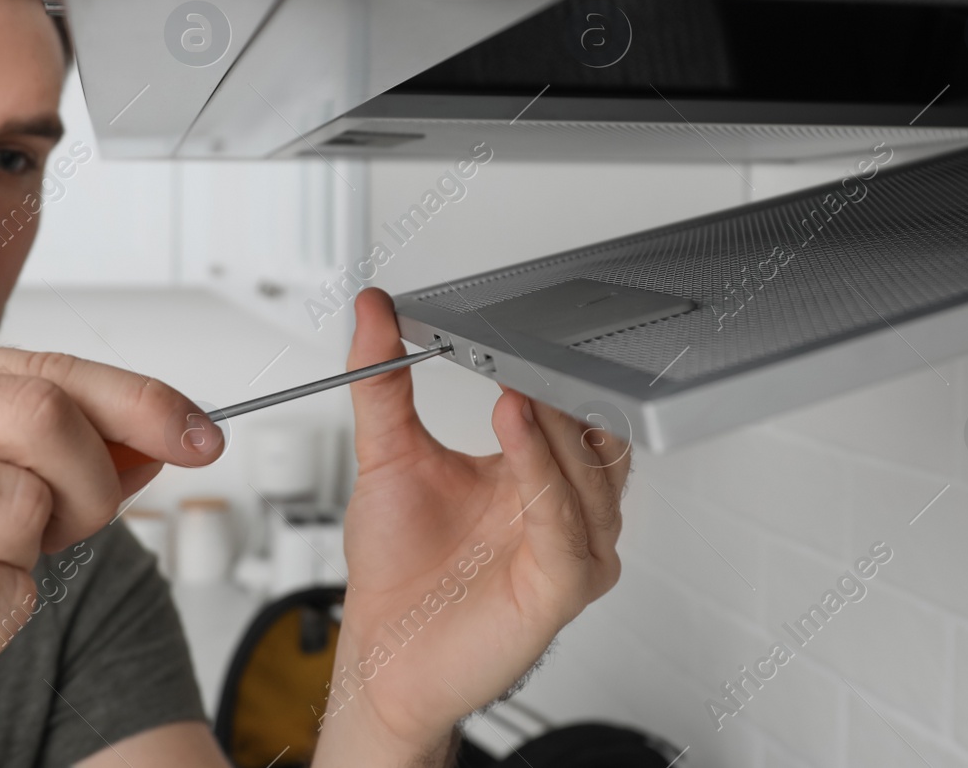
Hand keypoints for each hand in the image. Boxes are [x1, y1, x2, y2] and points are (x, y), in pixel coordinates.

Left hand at [313, 290, 626, 762]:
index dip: (549, 369)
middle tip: (526, 354)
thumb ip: (381, 380)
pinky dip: (545, 479)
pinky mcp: (562, 590)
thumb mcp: (386, 453)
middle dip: (564, 394)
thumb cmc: (396, 571)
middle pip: (595, 439)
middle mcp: (561, 512)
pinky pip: (567, 529)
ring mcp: (569, 551)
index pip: (571, 411)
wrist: (381, 656)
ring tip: (516, 391)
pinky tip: (518, 435)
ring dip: (554, 431)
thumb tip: (372, 311)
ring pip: (589, 478)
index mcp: (533, 476)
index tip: (516, 328)